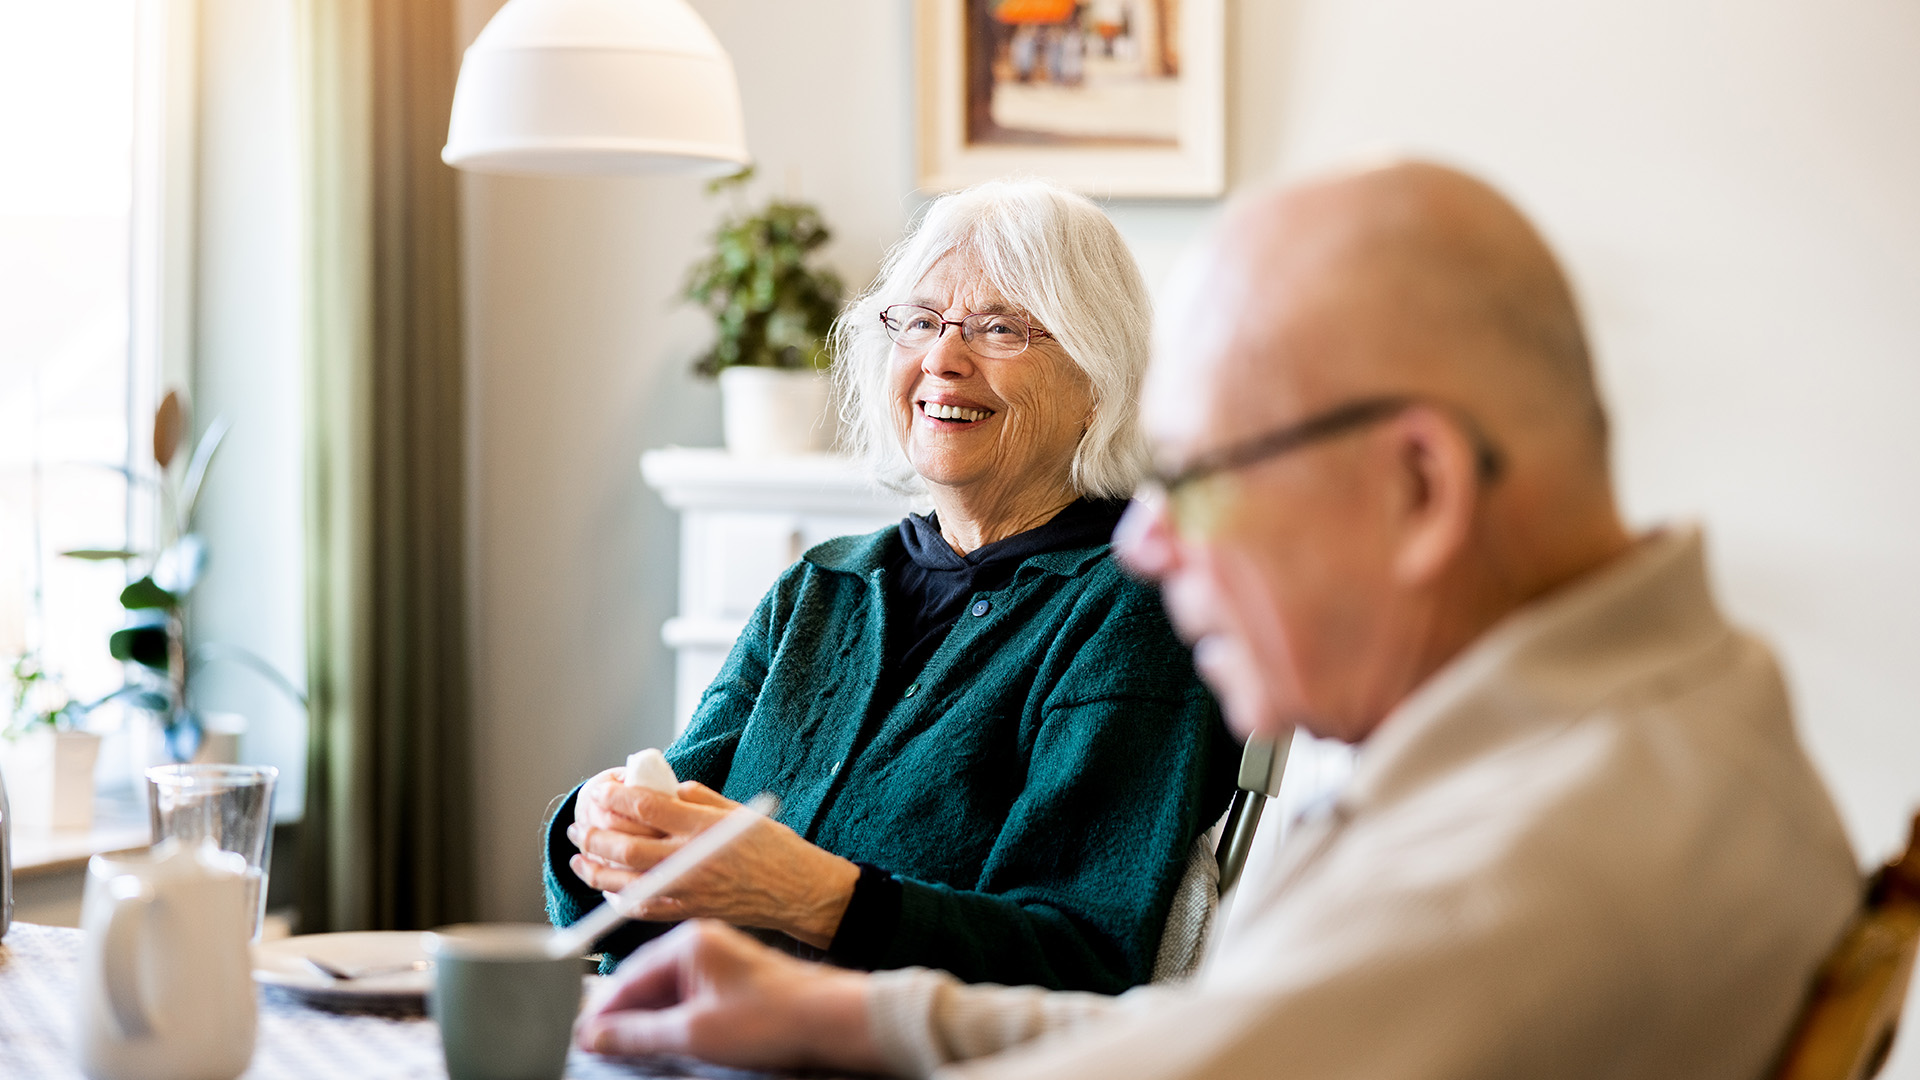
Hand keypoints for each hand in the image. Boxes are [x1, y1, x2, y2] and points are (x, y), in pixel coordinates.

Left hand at [567, 778, 861, 948]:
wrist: (799, 892)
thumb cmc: (776, 849)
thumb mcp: (740, 810)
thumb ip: (699, 799)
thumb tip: (665, 792)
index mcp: (704, 826)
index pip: (646, 808)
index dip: (615, 797)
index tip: (600, 792)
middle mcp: (691, 859)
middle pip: (626, 848)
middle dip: (595, 835)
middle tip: (579, 828)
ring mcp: (687, 890)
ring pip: (625, 883)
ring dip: (595, 870)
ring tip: (580, 858)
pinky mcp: (689, 912)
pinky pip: (643, 909)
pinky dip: (619, 900)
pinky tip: (609, 889)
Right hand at [575, 921, 884, 1072]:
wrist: (829, 1020)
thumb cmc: (773, 1017)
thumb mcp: (693, 1032)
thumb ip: (638, 1034)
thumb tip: (598, 1035)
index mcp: (689, 942)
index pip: (628, 975)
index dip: (602, 1010)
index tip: (582, 1036)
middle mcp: (704, 943)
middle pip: (647, 981)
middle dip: (623, 1016)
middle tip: (599, 1047)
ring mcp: (721, 960)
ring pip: (668, 991)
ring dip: (648, 1020)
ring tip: (630, 1049)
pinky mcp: (735, 981)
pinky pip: (691, 997)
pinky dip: (674, 1020)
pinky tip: (669, 1041)